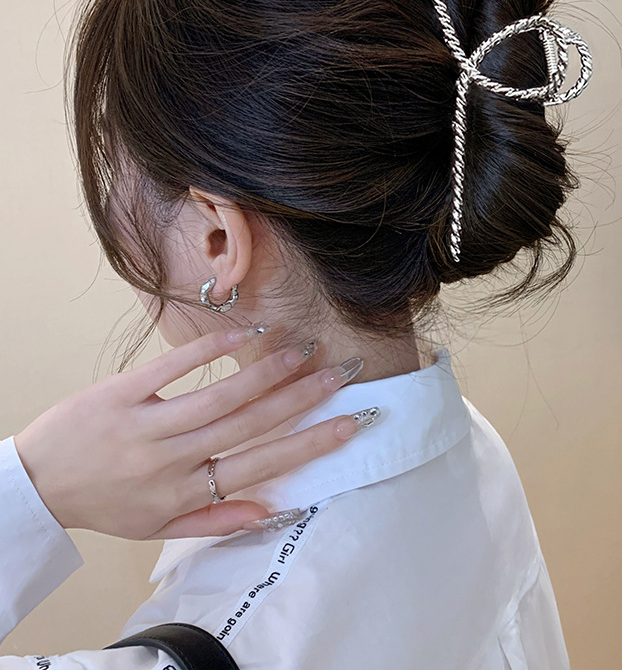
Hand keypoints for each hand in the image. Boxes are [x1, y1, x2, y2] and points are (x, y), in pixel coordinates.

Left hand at [14, 327, 362, 539]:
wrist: (37, 484)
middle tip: (335, 374)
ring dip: (264, 372)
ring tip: (301, 352)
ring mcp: (145, 424)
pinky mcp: (121, 393)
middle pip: (247, 425)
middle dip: (299, 399)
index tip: (346, 424)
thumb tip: (270, 509)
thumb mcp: (157, 527)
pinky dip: (208, 350)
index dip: (307, 445)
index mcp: (183, 493)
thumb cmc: (105, 504)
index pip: (259, 467)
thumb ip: (214, 520)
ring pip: (218, 397)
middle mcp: (170, 460)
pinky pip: (171, 367)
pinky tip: (243, 334)